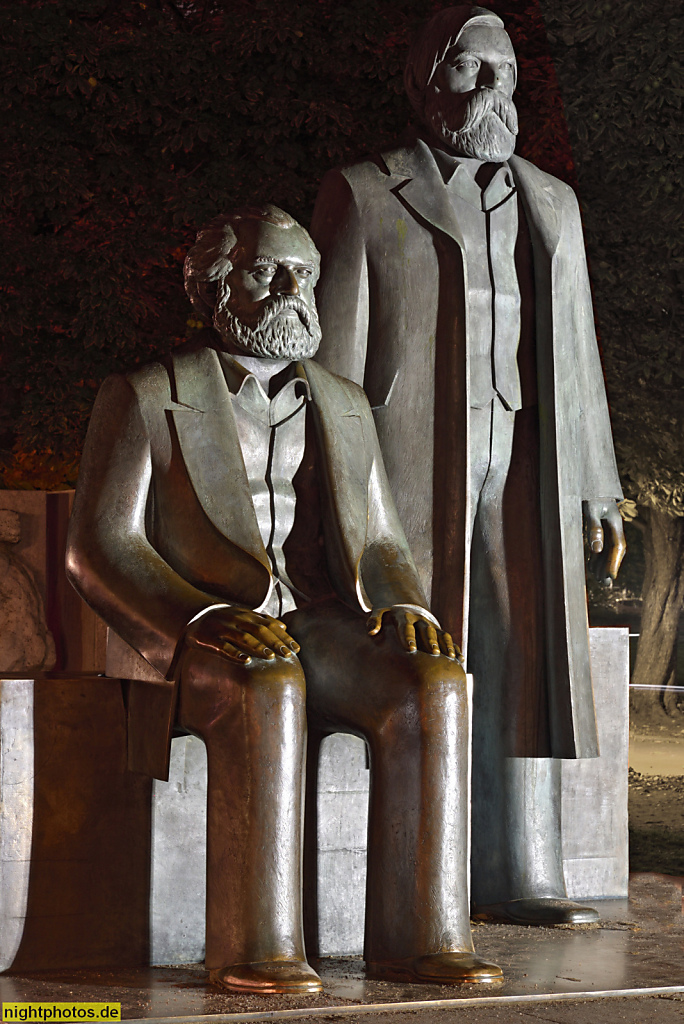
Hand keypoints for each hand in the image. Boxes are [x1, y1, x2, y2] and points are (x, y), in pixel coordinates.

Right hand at [184, 607, 299, 664]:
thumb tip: (283, 626)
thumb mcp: (243, 615)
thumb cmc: (225, 619)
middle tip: (288, 655)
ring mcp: (223, 628)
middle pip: (260, 631)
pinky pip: (223, 647)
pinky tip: (246, 661)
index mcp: (246, 614)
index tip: (296, 649)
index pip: (270, 625)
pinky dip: (235, 654)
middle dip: (275, 643)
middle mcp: (236, 620)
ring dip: (258, 647)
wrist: (195, 616)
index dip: (283, 637)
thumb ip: (262, 620)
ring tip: (270, 657)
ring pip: (243, 638)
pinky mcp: (209, 639)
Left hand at [367, 607, 460, 660]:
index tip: (410, 649)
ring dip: (446, 644)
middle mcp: (419, 619)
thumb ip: (374, 620)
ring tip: (451, 657)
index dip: (408, 637)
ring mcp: (430, 624)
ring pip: (440, 633)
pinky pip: (448, 638)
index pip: (406, 627)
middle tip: (433, 654)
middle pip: (426, 630)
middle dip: (430, 641)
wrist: (404, 603)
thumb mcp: (379, 611)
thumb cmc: (388, 613)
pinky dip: (454, 647)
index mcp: (404, 616)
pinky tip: (459, 659)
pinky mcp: (438, 629)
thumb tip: (371, 632)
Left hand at [583, 498, 626, 583]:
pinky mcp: (601, 530)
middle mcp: (614, 528)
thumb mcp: (590, 509)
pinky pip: (601, 548)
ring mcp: (608, 530)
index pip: (618, 547)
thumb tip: (597, 549)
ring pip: (608, 551)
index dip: (614, 563)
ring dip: (604, 565)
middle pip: (614, 551)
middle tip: (604, 583)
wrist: (591, 487)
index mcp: (615, 523)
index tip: (611, 577)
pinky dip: (597, 559)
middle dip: (610, 567)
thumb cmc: (590, 496)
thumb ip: (594, 528)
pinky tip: (591, 569)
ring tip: (598, 579)